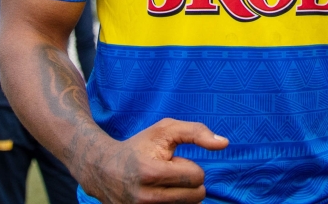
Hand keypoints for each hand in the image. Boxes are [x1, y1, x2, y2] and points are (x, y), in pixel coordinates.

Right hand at [77, 118, 226, 203]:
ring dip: (182, 196)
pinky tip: (162, 196)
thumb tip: (224, 143)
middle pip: (196, 197)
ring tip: (163, 186)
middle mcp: (144, 198)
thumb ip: (197, 132)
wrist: (103, 169)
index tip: (173, 163)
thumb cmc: (140, 147)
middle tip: (169, 175)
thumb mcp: (165, 130)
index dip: (191, 167)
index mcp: (150, 173)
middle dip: (189, 183)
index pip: (197, 177)